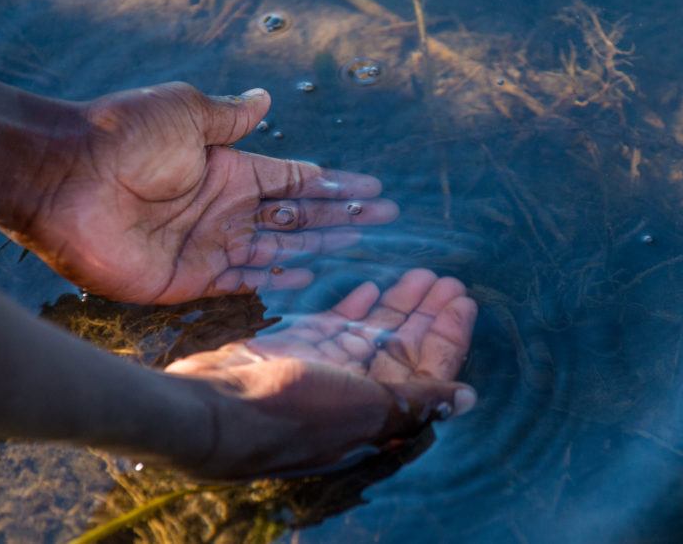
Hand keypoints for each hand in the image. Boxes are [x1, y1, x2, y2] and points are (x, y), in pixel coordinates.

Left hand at [15, 82, 396, 303]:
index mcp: (227, 168)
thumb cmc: (122, 137)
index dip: (335, 184)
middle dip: (341, 216)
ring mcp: (208, 244)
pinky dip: (273, 280)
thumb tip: (266, 98)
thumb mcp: (184, 111)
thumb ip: (229, 116)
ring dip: (318, 246)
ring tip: (358, 245)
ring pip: (277, 247)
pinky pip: (240, 282)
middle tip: (384, 218)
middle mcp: (224, 208)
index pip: (295, 179)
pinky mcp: (186, 278)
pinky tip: (307, 276)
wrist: (63, 179)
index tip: (372, 189)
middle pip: (296, 215)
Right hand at [165, 269, 477, 478]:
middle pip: (404, 346)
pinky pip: (334, 325)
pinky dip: (354, 307)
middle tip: (449, 279)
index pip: (427, 368)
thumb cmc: (293, 410)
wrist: (214, 408)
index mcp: (379, 408)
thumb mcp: (367, 406)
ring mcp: (325, 367)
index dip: (449, 335)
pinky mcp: (296, 348)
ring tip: (421, 273)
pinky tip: (372, 286)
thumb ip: (418, 398)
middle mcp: (356, 389)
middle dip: (429, 313)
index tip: (464, 300)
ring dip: (398, 303)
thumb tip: (468, 398)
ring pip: (373, 331)